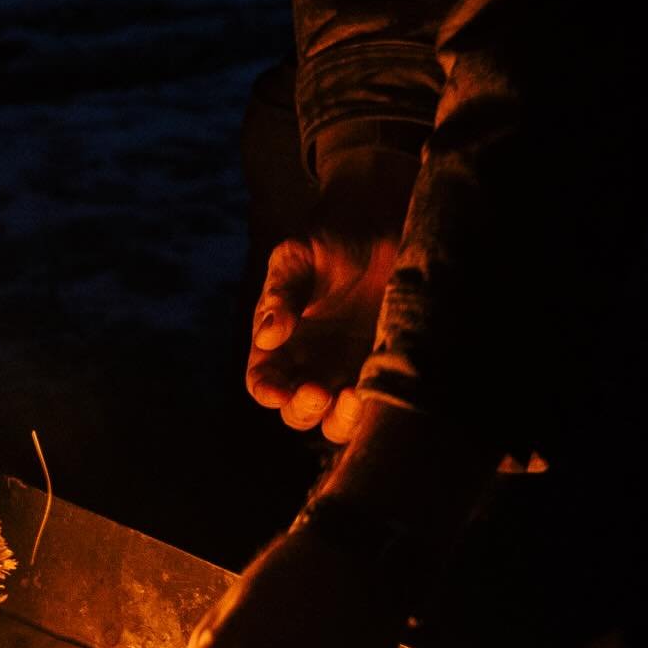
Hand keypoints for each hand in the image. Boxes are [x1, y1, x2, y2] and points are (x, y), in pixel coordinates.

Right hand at [247, 145, 416, 443]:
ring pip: (335, 423)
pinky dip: (376, 410)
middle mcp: (309, 364)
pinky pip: (376, 407)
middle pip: (296, 412)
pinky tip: (382, 388)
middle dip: (305, 409)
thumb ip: (281, 292)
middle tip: (321, 391)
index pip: (262, 381)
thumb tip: (267, 334)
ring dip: (340, 421)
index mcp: (279, 342)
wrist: (385, 224)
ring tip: (354, 398)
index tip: (279, 391)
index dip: (268, 392)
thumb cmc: (330, 237)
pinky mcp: (385, 371)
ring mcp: (348, 372)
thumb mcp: (297, 256)